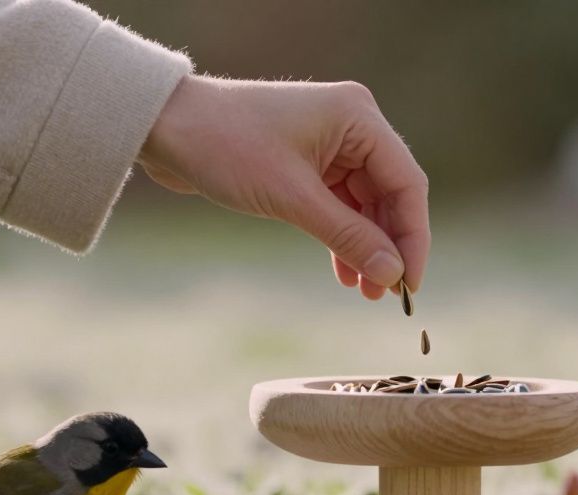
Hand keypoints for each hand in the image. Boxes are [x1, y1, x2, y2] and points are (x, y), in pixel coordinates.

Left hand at [139, 75, 429, 297]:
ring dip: (366, 247)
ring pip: (366, 204)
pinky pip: (341, 205)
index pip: (407, 183)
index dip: (413, 237)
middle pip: (391, 195)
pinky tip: (344, 273)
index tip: (409, 284)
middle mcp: (352, 125)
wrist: (164, 128)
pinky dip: (343, 237)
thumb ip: (348, 237)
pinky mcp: (309, 162)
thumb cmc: (225, 147)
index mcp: (358, 117)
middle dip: (389, 246)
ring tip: (366, 291)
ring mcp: (330, 143)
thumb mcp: (292, 199)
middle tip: (386, 294)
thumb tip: (393, 274)